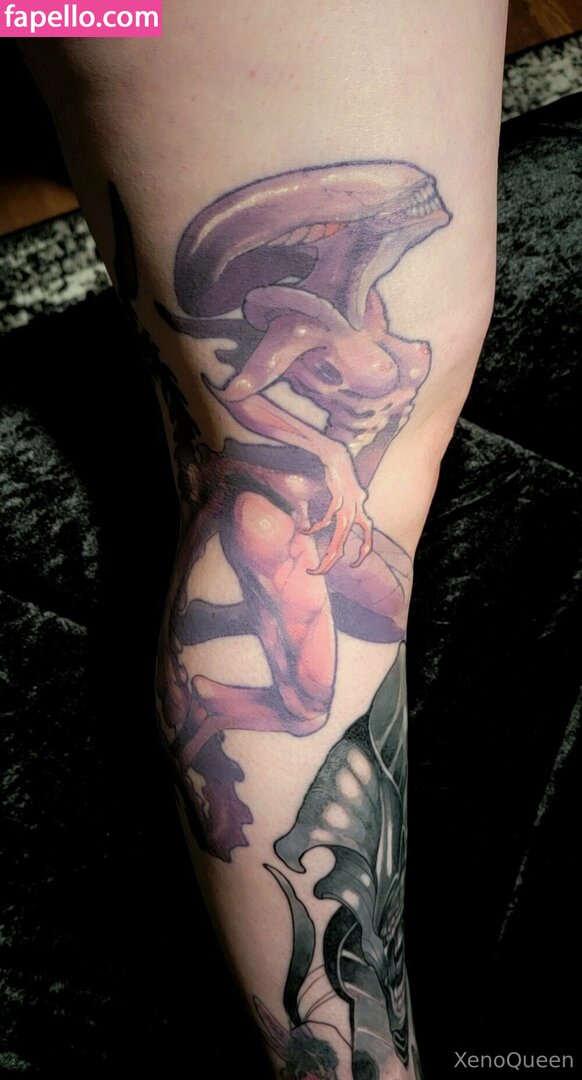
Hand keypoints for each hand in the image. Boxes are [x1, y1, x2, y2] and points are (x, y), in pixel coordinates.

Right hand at [303, 445, 372, 573]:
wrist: (338, 457)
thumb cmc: (339, 476)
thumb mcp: (343, 497)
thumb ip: (343, 510)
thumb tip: (340, 518)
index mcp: (360, 513)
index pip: (368, 538)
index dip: (362, 554)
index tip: (352, 563)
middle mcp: (356, 513)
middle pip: (345, 545)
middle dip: (330, 563)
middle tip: (316, 573)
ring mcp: (348, 507)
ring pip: (338, 539)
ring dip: (326, 557)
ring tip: (313, 567)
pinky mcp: (338, 500)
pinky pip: (326, 520)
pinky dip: (314, 528)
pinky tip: (305, 531)